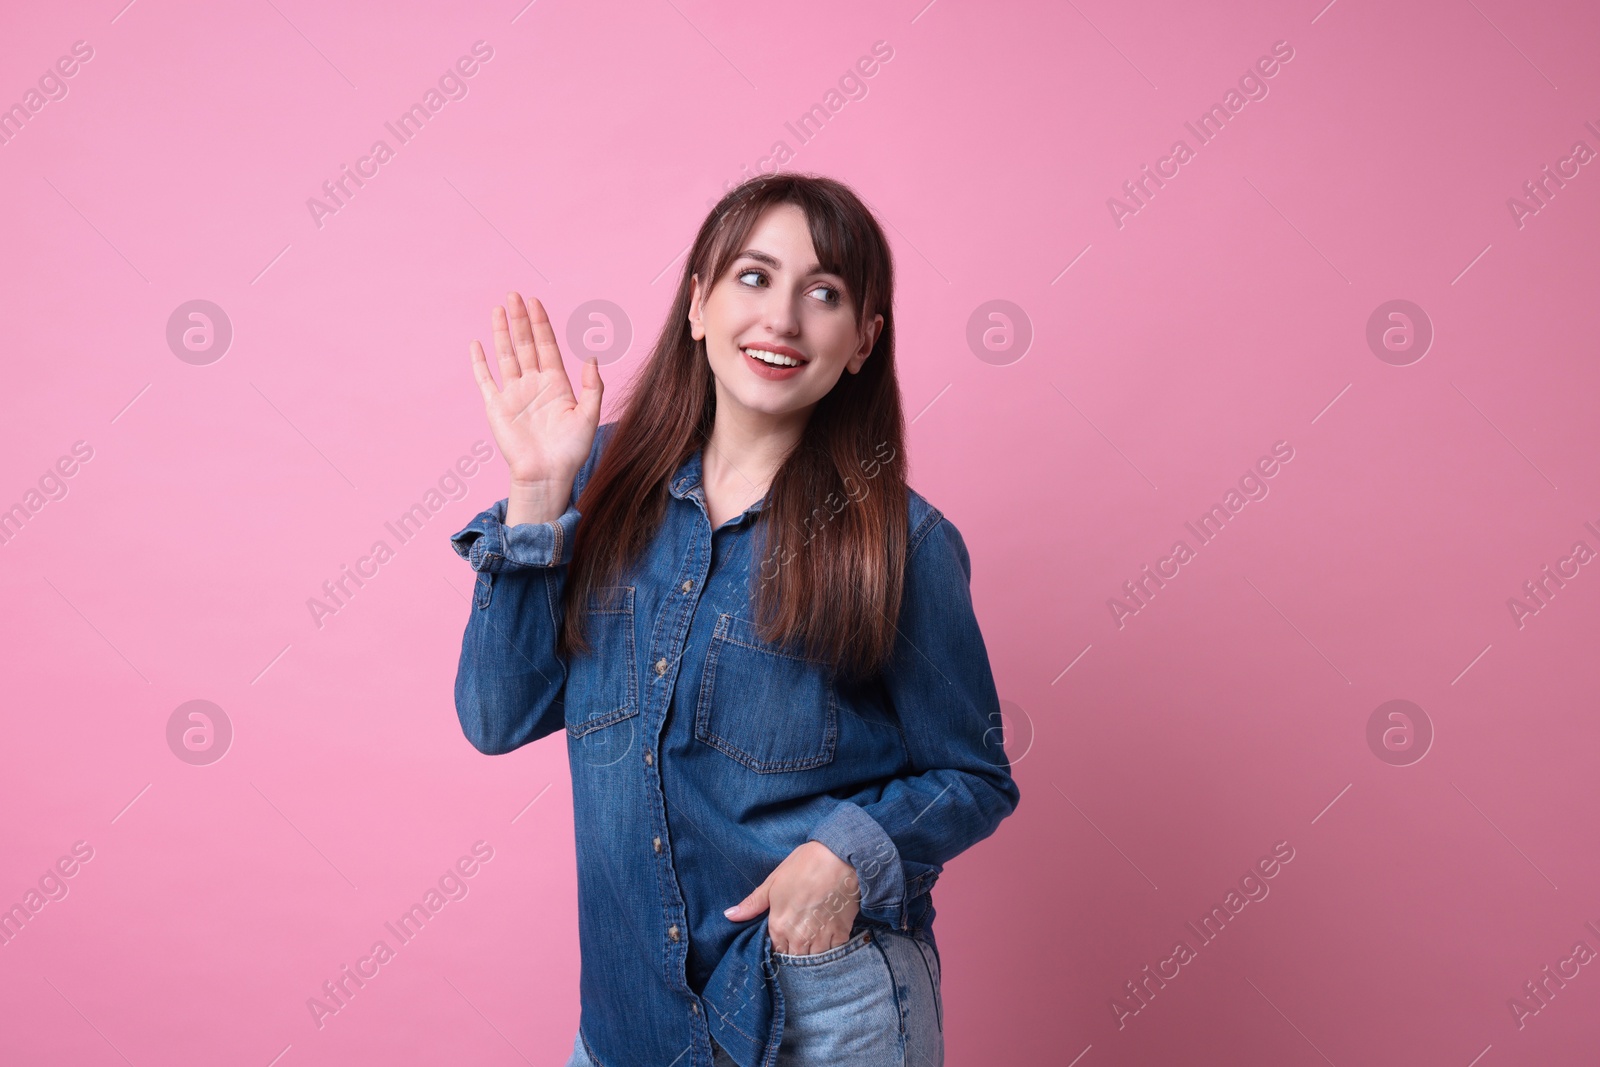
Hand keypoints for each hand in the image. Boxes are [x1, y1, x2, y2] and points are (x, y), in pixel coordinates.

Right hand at [468, 292, 602, 519]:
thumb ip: (592, 387)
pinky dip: (480, 362)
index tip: (536, 302)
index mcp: (556, 384)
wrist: (547, 475)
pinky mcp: (497, 407)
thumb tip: (591, 357)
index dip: (541, 323)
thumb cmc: (571, 451)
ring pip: (506, 355)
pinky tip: (477, 344)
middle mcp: (534, 384)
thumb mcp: (589, 416)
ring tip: (498, 309)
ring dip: (502, 333)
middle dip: (520, 319)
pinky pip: (486, 380)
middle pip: (525, 344)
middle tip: (514, 295)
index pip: (547, 345)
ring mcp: (514, 394)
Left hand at [724, 841, 859, 955]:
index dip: (779, 948)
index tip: (783, 941)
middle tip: (800, 941)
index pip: (775, 952)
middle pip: (795, 960)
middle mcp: (799, 938)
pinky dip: (832, 949)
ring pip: (815, 960)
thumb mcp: (773, 881)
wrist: (839, 857)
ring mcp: (822, 937)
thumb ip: (752, 904)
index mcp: (779, 926)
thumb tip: (729, 915)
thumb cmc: (804, 865)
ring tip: (814, 941)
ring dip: (813, 955)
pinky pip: (835, 953)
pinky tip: (829, 937)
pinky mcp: (841, 933)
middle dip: (796, 955)